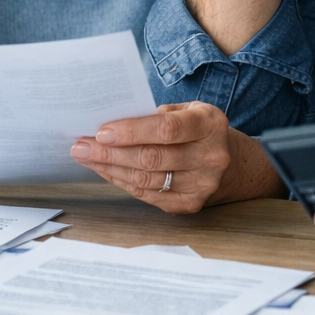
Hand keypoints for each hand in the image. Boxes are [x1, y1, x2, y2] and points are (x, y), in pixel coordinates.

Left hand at [69, 102, 282, 214]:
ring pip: (146, 179)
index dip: (132, 131)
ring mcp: (202, 185)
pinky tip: (105, 171)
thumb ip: (157, 114)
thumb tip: (111, 122)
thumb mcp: (189, 110)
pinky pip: (147, 194)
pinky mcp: (190, 205)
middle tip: (80, 146)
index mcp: (210, 125)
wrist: (233, 164)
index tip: (101, 131)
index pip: (167, 129)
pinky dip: (121, 182)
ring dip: (110, 168)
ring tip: (86, 157)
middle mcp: (210, 157)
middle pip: (152, 158)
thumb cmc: (200, 130)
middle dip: (110, 152)